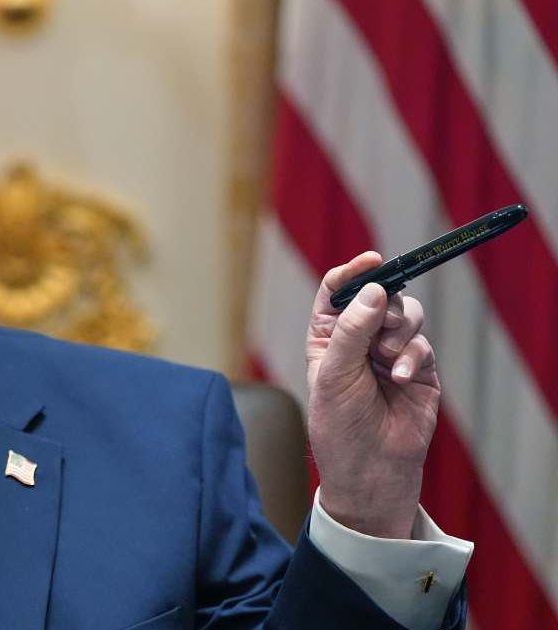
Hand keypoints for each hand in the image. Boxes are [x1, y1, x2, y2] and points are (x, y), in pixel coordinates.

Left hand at [305, 252, 440, 538]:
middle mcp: (360, 339)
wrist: (371, 470)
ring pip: (406, 314)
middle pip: (380, 295)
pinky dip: (411, 356)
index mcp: (328, 335)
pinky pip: (422, 344)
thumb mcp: (334, 374)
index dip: (353, 271)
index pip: (338, 290)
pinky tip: (398, 378)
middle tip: (381, 326)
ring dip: (399, 330)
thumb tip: (373, 290)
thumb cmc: (340, 426)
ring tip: (385, 360)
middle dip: (384, 305)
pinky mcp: (419, 369)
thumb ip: (352, 330)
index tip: (372, 260)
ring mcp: (390, 352)